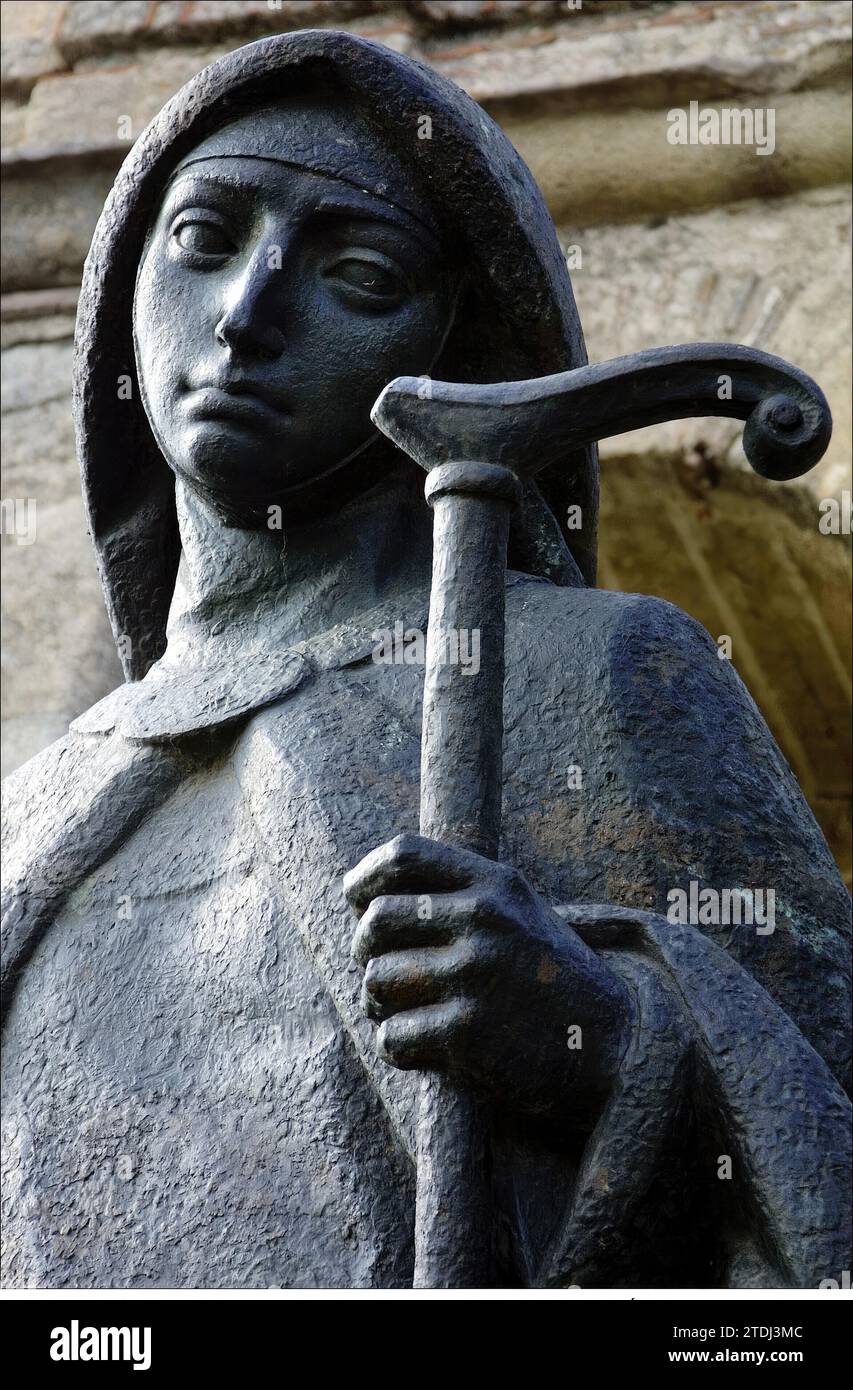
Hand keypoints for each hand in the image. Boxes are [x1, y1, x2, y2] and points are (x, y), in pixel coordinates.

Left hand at [344, 834, 632, 1126]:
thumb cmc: (556, 984)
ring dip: (380, 1005)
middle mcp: (484, 921)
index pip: (404, 855)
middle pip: (377, 920)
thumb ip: (464, 898)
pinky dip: (399, 1047)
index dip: (365, 877)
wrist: (617, 1051)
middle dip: (365, 950)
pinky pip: (392, 1036)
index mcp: (497, 885)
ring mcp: (474, 975)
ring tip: (408, 1014)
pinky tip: (426, 1050)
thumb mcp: (522, 917)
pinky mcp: (467, 1033)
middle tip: (385, 973)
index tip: (355, 900)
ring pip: (376, 980)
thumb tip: (373, 900)